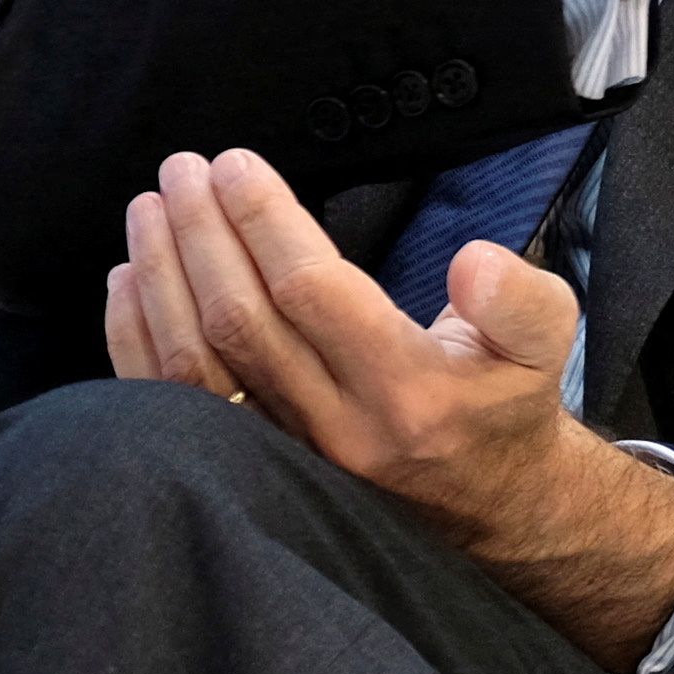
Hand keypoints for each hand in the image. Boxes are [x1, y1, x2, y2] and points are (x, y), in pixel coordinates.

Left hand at [102, 149, 673, 672]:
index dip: (264, 222)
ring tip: (150, 207)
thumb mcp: (546, 345)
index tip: (235, 164)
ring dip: (162, 277)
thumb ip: (524, 299)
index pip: (312, 292)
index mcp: (409, 392)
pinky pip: (174, 404)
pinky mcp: (250, 466)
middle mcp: (337, 430)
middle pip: (241, 321)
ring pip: (195, 365)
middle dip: (202, 235)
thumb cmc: (503, 405)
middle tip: (182, 167)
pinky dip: (137, 338)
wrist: (491, 509)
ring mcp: (283, 456)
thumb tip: (474, 261)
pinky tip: (128, 278)